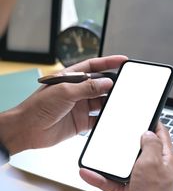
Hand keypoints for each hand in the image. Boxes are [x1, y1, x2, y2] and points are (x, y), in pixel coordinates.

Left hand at [0, 55, 126, 154]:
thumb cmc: (38, 106)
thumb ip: (87, 88)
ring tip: (121, 102)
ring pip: (100, 102)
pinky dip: (105, 119)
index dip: (108, 62)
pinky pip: (97, 119)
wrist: (28, 129)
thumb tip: (106, 83)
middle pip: (99, 85)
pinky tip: (112, 118)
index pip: (93, 67)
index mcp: (71, 78)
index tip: (123, 61)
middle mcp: (76, 91)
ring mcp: (79, 107)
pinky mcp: (81, 122)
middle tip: (127, 85)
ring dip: (110, 102)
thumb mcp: (64, 92)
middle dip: (113, 84)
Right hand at [80, 123, 172, 190]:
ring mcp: (142, 181)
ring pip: (123, 165)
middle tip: (115, 130)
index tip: (142, 114)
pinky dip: (101, 178)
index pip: (161, 135)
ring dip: (109, 160)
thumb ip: (150, 145)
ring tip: (96, 151)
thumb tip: (148, 132)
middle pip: (139, 149)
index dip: (152, 122)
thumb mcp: (152, 164)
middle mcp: (154, 169)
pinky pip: (113, 182)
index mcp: (165, 159)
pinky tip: (88, 173)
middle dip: (127, 140)